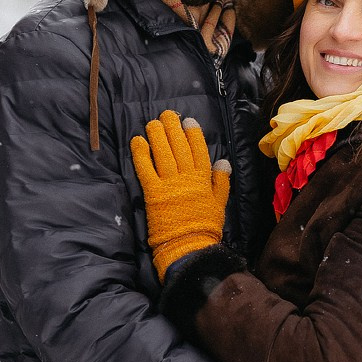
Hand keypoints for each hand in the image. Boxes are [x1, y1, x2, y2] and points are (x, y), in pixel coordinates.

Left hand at [129, 110, 231, 279]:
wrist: (189, 246)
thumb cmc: (205, 226)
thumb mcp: (219, 203)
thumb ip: (220, 181)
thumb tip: (223, 161)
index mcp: (204, 178)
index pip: (198, 149)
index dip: (192, 133)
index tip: (187, 121)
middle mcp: (186, 177)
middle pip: (178, 146)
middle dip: (172, 128)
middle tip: (167, 115)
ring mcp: (169, 184)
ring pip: (162, 153)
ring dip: (156, 135)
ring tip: (152, 123)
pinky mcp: (152, 193)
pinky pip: (145, 169)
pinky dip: (141, 154)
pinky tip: (138, 141)